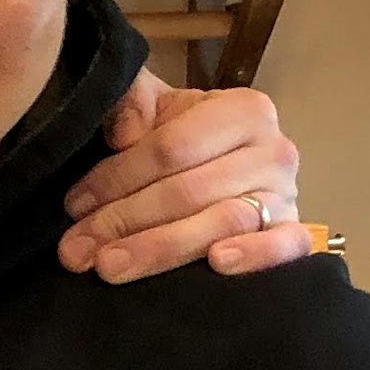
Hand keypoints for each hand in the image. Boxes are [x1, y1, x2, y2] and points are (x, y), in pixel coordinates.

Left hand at [61, 67, 319, 281]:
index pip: (171, 147)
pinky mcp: (295, 234)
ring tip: (110, 266)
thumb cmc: (182, 141)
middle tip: (76, 250)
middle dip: (124, 221)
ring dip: (160, 248)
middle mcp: (274, 149)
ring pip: (221, 222)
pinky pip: (285, 247)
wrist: (222, 168)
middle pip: (189, 190)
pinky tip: (217, 264)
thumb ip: (130, 102)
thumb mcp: (154, 110)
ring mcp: (288, 194)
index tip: (74, 205)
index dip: (116, 178)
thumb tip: (125, 134)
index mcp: (243, 110)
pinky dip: (255, 256)